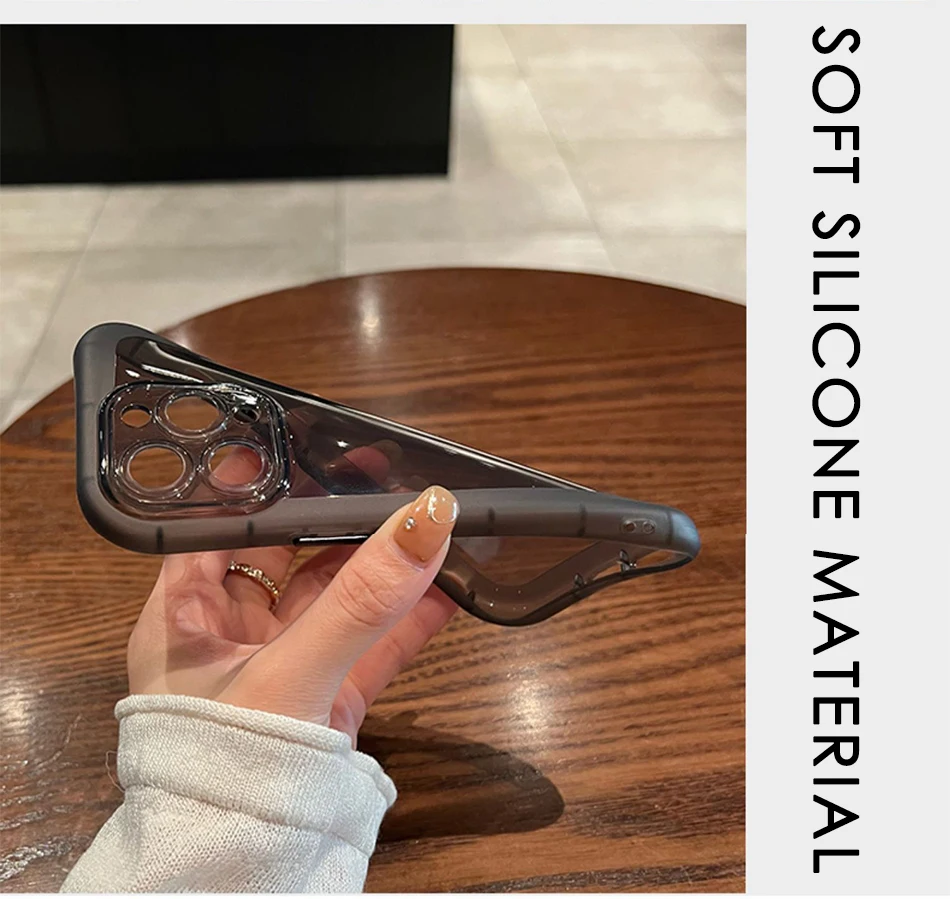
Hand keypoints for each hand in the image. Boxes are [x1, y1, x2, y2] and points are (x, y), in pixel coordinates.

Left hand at [126, 447, 458, 745]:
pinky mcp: (332, 694)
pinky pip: (375, 639)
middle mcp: (234, 631)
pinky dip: (414, 615)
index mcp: (186, 612)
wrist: (248, 874)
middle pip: (292, 552)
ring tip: (432, 524)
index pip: (219, 523)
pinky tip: (451, 586)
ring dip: (387, 565)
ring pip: (342, 595)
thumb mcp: (291, 673)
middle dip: (341, 518)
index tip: (311, 447)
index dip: (262, 483)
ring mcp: (289, 662)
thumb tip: (424, 522)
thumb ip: (360, 601)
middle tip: (389, 479)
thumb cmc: (227, 772)